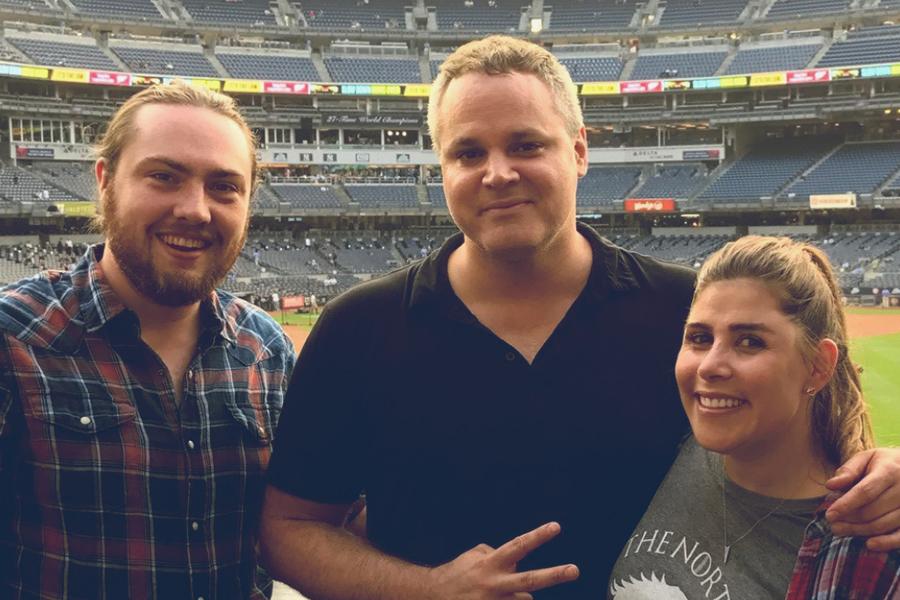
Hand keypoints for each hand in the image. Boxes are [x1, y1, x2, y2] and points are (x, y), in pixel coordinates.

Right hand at [427, 522, 578, 599]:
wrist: (432, 596)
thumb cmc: (456, 575)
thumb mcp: (474, 557)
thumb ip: (496, 554)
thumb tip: (514, 560)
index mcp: (490, 564)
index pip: (519, 546)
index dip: (538, 536)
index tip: (555, 527)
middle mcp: (494, 584)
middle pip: (530, 579)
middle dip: (555, 575)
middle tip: (574, 570)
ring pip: (524, 599)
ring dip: (517, 596)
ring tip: (496, 592)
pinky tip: (495, 596)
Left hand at [826, 448, 899, 549]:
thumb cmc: (885, 463)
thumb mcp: (867, 458)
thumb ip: (849, 471)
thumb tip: (830, 485)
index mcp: (889, 471)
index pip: (865, 491)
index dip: (846, 504)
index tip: (830, 514)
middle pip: (872, 511)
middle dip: (849, 520)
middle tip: (832, 525)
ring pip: (883, 524)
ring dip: (860, 531)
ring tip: (840, 531)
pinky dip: (887, 543)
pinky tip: (869, 545)